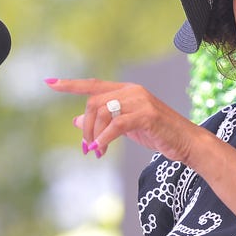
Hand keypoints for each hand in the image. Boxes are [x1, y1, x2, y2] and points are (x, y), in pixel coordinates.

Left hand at [45, 77, 195, 160]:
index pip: (94, 85)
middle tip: (87, 147)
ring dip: (94, 136)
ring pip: (103, 113)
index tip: (49, 83)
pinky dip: (105, 137)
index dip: (71, 85)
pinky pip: (117, 125)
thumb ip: (104, 121)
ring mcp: (141, 102)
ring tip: (97, 152)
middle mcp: (133, 91)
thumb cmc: (158, 134)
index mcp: (127, 90)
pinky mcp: (147, 116)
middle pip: (94, 103)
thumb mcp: (126, 127)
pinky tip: (102, 148)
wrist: (186, 142)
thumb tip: (76, 121)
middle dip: (85, 127)